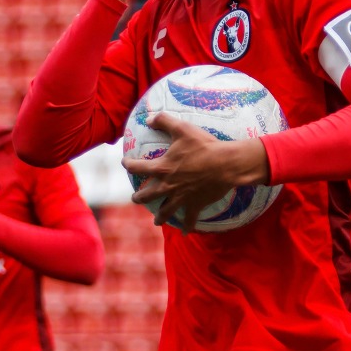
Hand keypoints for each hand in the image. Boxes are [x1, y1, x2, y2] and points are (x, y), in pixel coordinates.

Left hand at [124, 113, 269, 232]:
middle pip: (146, 196)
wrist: (226, 164)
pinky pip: (190, 219)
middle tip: (136, 197)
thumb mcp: (182, 128)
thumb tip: (149, 118)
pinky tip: (186, 232)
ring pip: (165, 212)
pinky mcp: (195, 205)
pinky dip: (188, 227)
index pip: (138, 168)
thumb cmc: (204, 145)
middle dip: (139, 197)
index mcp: (162, 168)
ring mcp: (181, 198)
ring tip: (157, 220)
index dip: (129, 165)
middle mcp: (167, 186)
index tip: (125, 163)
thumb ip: (164, 121)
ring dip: (159, 217)